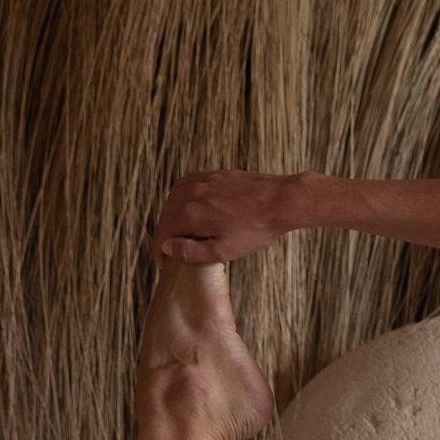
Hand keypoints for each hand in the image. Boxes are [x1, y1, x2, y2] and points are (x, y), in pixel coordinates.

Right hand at [151, 171, 318, 265]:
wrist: (281, 200)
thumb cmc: (255, 229)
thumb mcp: (223, 251)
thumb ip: (191, 251)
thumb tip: (166, 248)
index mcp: (189, 214)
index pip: (162, 234)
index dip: (158, 252)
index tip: (162, 264)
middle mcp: (189, 194)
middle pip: (165, 217)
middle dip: (165, 236)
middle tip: (171, 253)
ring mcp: (200, 181)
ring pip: (173, 201)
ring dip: (172, 218)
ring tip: (181, 235)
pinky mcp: (212, 175)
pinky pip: (186, 187)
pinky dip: (183, 201)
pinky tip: (191, 211)